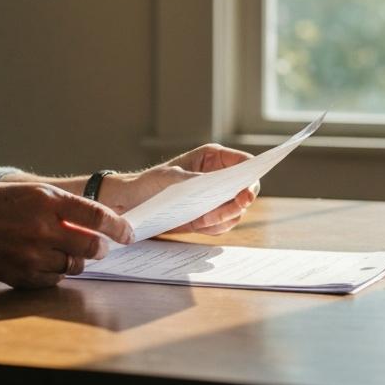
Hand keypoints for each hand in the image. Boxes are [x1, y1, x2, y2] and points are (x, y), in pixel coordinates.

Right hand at [0, 181, 133, 288]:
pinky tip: (42, 260)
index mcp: (45, 201)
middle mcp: (40, 229)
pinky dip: (55, 273)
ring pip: (73, 267)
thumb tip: (95, 221)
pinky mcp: (20, 276)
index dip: (118, 227)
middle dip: (100, 248)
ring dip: (75, 261)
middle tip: (100, 247)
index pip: (96, 216)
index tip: (127, 233)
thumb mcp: (29, 192)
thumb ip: (62, 206)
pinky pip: (53, 281)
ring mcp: (30, 255)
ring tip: (60, 250)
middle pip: (91, 247)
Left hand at [101, 144, 258, 236]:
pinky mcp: (210, 214)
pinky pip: (223, 224)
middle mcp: (219, 177)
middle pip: (246, 191)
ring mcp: (216, 197)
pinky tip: (197, 224)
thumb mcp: (172, 178)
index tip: (246, 193)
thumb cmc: (150, 182)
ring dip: (222, 218)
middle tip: (224, 211)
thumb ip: (198, 181)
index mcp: (214, 158)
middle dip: (236, 204)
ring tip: (200, 220)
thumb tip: (219, 185)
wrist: (133, 202)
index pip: (245, 164)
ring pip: (236, 211)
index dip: (251, 178)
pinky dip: (214, 227)